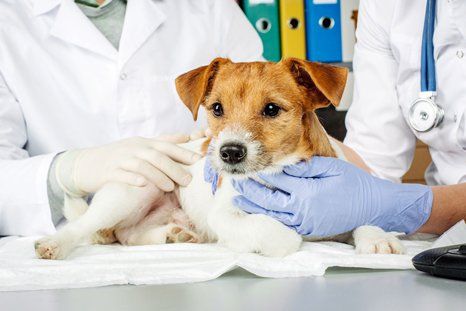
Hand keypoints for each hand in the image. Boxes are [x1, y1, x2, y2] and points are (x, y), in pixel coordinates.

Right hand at [56, 135, 200, 194]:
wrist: (84, 164)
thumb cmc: (118, 157)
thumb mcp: (140, 146)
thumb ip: (162, 142)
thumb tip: (186, 137)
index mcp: (144, 143)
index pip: (167, 144)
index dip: (184, 149)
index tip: (199, 158)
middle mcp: (134, 148)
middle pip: (157, 155)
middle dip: (174, 167)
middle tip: (188, 179)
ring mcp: (121, 159)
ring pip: (142, 165)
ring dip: (158, 176)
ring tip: (170, 187)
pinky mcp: (109, 172)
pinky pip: (122, 175)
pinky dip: (134, 179)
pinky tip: (143, 185)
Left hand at [232, 157, 432, 236]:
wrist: (372, 206)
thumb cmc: (352, 183)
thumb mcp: (329, 168)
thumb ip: (304, 167)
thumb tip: (282, 165)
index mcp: (306, 191)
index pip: (276, 181)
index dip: (260, 174)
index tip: (248, 168)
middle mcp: (301, 209)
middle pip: (268, 199)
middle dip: (250, 191)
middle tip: (236, 182)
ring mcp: (304, 222)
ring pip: (272, 213)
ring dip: (254, 205)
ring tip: (240, 197)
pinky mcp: (308, 230)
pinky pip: (284, 223)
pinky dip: (269, 216)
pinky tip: (260, 210)